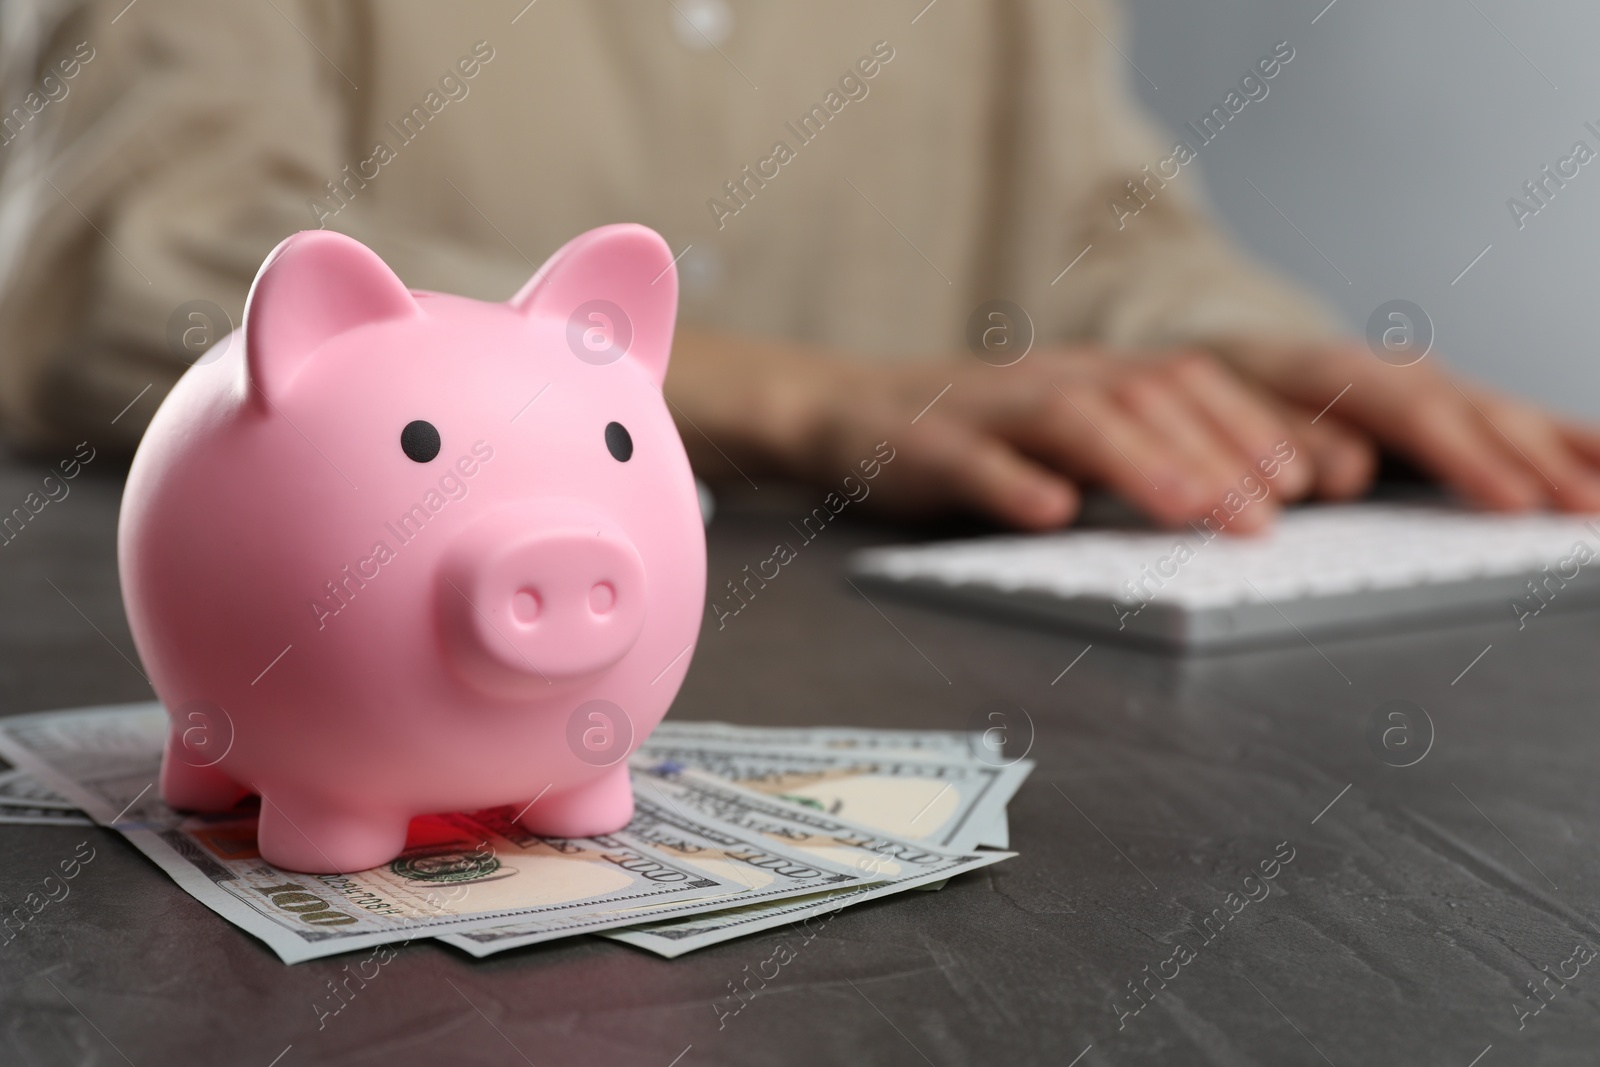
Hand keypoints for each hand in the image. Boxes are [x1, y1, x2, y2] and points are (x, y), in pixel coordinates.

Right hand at [665, 329, 1330, 531]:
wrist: (847, 411)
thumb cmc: (979, 439)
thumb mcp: (1072, 439)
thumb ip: (1149, 458)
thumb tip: (1260, 503)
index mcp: (1099, 379)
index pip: (1200, 386)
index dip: (1267, 425)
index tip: (1332, 477)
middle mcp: (1057, 382)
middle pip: (1152, 399)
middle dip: (1222, 453)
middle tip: (1275, 517)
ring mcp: (992, 410)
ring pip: (1077, 423)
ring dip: (1143, 466)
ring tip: (1194, 513)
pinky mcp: (928, 446)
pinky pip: (974, 461)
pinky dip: (1013, 486)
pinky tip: (1048, 515)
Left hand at [1219, 339, 1599, 513]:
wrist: (1231, 346)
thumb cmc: (1223, 385)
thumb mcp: (1225, 405)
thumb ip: (1281, 435)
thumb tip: (1345, 474)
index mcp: (1337, 369)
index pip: (1416, 416)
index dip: (1470, 460)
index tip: (1514, 501)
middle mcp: (1399, 371)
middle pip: (1478, 416)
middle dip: (1538, 464)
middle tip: (1586, 509)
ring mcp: (1434, 383)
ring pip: (1511, 415)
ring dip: (1567, 456)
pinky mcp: (1454, 402)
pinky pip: (1520, 421)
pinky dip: (1571, 442)